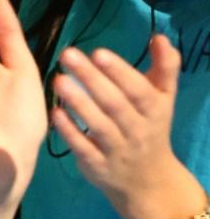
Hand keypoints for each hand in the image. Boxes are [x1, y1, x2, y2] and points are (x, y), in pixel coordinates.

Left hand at [51, 34, 203, 218]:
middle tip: (67, 54)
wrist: (150, 182)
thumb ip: (164, 67)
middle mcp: (138, 131)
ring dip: (78, 103)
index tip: (98, 52)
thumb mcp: (162, 99)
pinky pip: (83, 148)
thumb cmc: (151, 127)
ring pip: (99, 126)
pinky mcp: (98, 166)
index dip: (120, 72)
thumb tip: (160, 36)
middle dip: (92, 78)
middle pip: (115, 104)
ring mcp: (118, 151)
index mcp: (154, 111)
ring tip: (58, 80)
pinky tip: (54, 113)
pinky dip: (69, 132)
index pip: (139, 90)